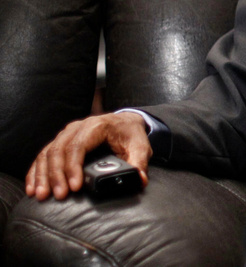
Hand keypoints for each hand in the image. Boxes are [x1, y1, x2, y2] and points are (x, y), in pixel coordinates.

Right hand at [26, 111, 151, 200]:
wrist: (125, 123)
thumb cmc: (131, 135)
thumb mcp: (140, 146)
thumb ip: (139, 162)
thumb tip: (139, 180)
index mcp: (96, 126)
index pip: (78, 146)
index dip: (73, 167)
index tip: (74, 187)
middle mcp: (78, 127)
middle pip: (59, 150)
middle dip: (56, 175)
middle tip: (58, 196)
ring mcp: (67, 133)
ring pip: (47, 153)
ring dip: (42, 175)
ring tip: (41, 195)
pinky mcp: (61, 141)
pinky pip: (43, 155)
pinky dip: (36, 171)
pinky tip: (32, 187)